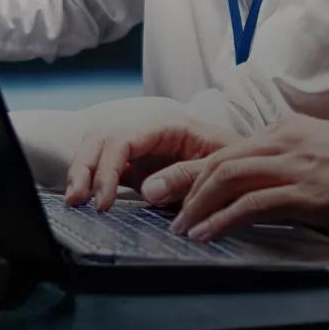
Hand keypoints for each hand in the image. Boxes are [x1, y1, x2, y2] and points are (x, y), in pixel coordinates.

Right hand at [65, 113, 232, 211]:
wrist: (253, 172)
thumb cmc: (240, 164)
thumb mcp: (221, 168)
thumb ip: (187, 176)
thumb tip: (147, 189)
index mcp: (169, 127)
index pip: (124, 138)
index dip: (108, 167)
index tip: (103, 201)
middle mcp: (149, 135)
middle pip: (103, 139)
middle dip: (84, 166)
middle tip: (76, 201)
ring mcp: (142, 151)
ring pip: (99, 150)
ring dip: (83, 173)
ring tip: (75, 202)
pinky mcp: (139, 169)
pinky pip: (109, 170)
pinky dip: (95, 183)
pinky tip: (89, 202)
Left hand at [141, 114, 328, 241]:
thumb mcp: (325, 153)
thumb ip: (294, 161)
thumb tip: (272, 182)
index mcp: (286, 130)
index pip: (228, 148)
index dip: (195, 168)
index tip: (172, 184)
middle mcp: (284, 141)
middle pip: (218, 159)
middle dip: (181, 181)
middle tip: (154, 201)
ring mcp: (295, 165)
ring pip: (228, 178)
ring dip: (197, 203)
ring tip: (178, 226)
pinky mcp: (307, 193)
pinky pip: (253, 204)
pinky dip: (224, 219)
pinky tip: (208, 233)